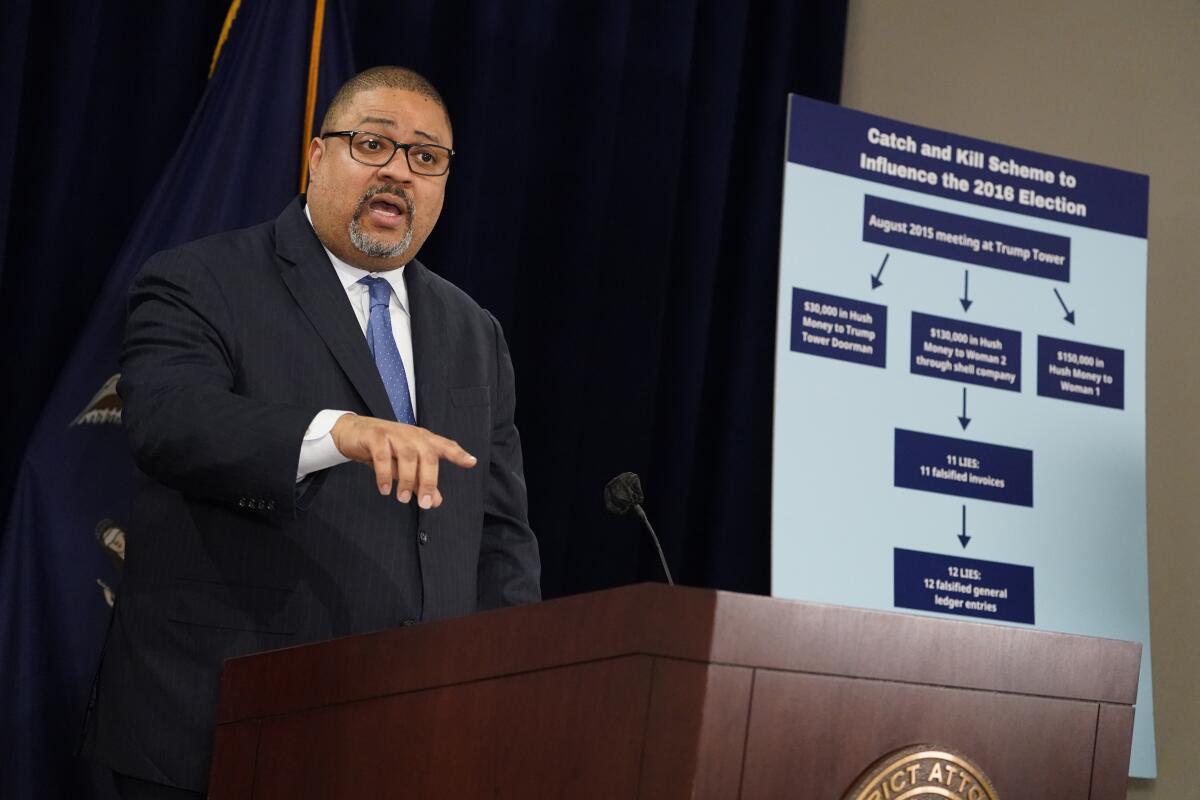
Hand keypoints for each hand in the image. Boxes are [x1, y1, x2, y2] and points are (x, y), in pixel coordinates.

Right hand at [330, 415, 475, 507]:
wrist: (352, 433)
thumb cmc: (384, 450)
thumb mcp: (403, 467)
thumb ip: (420, 482)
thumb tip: (436, 501)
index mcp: (422, 440)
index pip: (444, 445)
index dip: (458, 453)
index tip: (471, 462)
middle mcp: (411, 435)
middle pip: (428, 455)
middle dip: (428, 480)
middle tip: (424, 503)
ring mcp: (393, 434)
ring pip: (408, 455)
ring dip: (407, 479)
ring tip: (402, 498)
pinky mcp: (374, 436)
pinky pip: (382, 455)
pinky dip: (384, 473)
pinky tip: (385, 489)